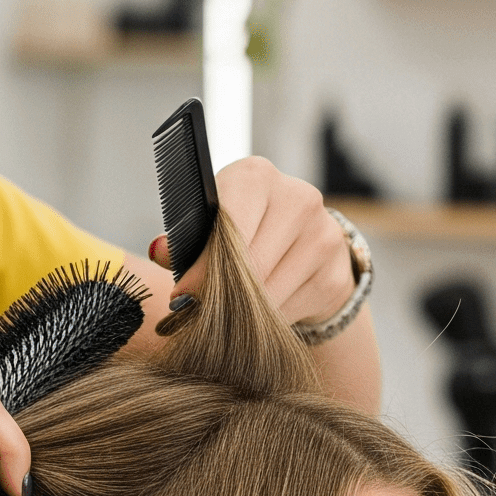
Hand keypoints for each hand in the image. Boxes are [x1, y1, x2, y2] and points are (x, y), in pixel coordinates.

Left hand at [147, 157, 352, 327]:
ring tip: (230, 312)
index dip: (204, 265)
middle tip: (200, 312)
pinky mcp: (335, 273)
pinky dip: (269, 319)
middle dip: (220, 293)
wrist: (304, 246)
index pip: (228, 223)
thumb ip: (184, 241)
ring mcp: (323, 234)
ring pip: (268, 292)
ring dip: (243, 311)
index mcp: (256, 177)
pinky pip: (289, 309)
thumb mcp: (212, 227)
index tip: (183, 294)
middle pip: (249, 262)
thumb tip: (160, 251)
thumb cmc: (245, 233)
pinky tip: (263, 310)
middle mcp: (297, 197)